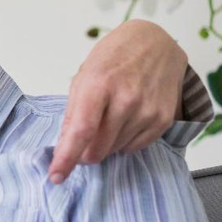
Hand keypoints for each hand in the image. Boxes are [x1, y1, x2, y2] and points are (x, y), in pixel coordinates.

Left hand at [49, 19, 186, 183]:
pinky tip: (125, 120)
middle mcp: (126, 100)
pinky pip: (135, 147)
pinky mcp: (164, 119)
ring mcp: (148, 111)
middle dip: (84, 152)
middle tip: (82, 139)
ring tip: (110, 116)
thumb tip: (64, 148)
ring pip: (115, 150)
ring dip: (105, 144)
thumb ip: (73, 114)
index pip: (81, 131)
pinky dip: (123, 141)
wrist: (156, 44)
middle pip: (97, 148)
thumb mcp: (83, 78)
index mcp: (99, 85)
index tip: (56, 177)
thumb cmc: (113, 59)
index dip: (67, 157)